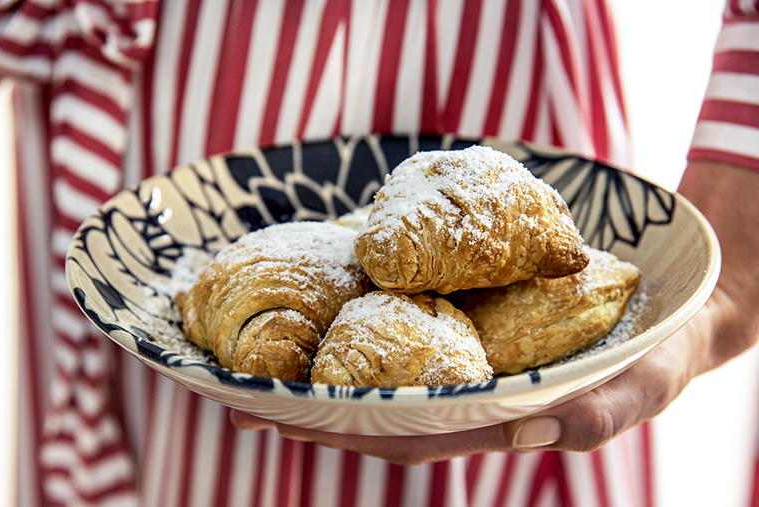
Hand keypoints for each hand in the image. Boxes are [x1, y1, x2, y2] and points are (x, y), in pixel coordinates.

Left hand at [232, 160, 758, 464]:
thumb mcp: (639, 384)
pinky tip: (308, 295)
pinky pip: (394, 314)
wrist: (661, 309)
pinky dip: (351, 310)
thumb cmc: (652, 354)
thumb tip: (529, 428)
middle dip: (302, 402)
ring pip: (372, 362)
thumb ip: (596, 412)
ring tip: (243, 356)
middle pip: (368, 402)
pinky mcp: (456, 314)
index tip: (276, 416)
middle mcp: (457, 389)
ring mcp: (451, 352)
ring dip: (312, 362)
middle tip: (230, 390)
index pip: (402, 430)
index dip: (340, 426)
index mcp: (487, 417)